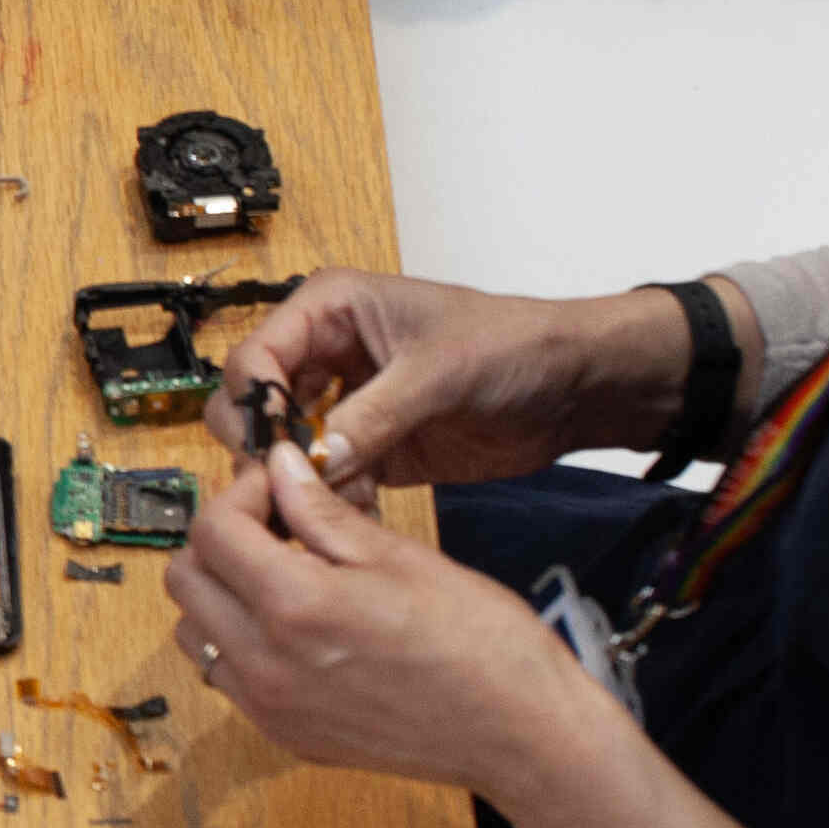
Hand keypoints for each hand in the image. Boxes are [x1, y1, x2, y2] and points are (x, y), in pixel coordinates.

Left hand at [167, 443, 616, 797]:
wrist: (522, 734)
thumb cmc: (483, 643)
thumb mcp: (401, 557)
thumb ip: (322, 513)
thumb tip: (279, 467)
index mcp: (296, 606)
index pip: (212, 531)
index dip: (238, 494)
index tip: (273, 485)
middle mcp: (266, 662)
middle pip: (185, 579)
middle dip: (219, 539)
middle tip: (272, 525)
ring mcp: (269, 706)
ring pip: (194, 631)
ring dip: (220, 593)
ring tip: (280, 574)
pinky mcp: (284, 733)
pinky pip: (224, 675)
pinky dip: (238, 641)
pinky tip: (292, 625)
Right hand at [214, 267, 694, 487]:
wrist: (575, 388)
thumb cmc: (514, 345)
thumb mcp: (439, 371)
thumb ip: (372, 414)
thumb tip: (314, 459)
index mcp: (328, 311)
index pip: (254, 358)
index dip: (253, 404)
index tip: (271, 450)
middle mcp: (324, 357)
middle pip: (253, 408)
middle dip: (266, 449)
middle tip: (289, 487)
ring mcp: (344, 406)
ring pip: (283, 451)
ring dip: (297, 483)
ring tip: (324, 509)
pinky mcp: (368, 450)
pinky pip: (325, 482)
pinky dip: (330, 503)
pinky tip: (354, 516)